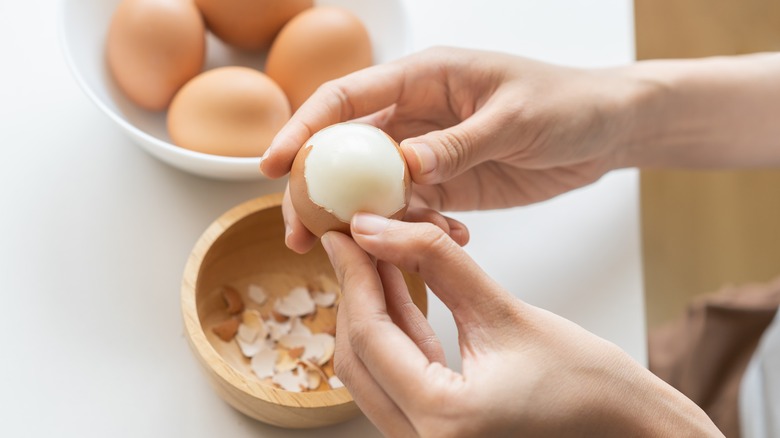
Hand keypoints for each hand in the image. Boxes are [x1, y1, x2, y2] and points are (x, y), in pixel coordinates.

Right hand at [262, 46, 641, 252]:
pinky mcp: (449, 185)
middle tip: (297, 233)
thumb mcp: (514, 119)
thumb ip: (458, 143)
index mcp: (424, 79)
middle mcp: (416, 115)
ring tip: (350, 255)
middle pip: (346, 152)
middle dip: (316, 190)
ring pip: (374, 188)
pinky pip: (414, 211)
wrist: (606, 130)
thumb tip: (404, 167)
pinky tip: (437, 245)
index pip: (347, 100)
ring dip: (360, 221)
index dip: (304, 129)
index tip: (272, 165)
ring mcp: (429, 153)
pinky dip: (414, 232)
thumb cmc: (566, 103)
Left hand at [322, 214, 722, 436]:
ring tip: (375, 257)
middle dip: (354, 295)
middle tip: (354, 241)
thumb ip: (436, 262)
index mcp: (443, 422)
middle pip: (358, 360)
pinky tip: (398, 292)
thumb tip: (378, 227)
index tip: (342, 232)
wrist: (629, 431)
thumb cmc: (590, 384)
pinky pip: (399, 385)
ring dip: (372, 315)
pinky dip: (396, 339)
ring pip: (372, 373)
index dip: (352, 275)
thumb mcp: (505, 311)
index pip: (369, 336)